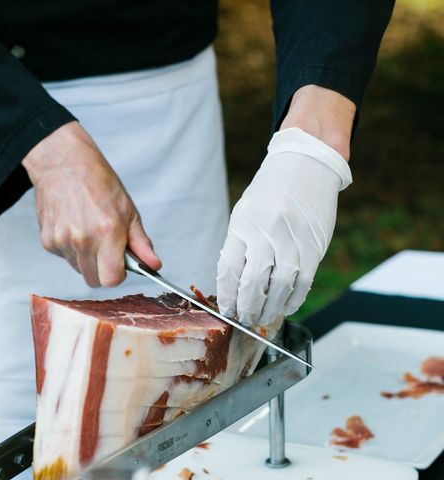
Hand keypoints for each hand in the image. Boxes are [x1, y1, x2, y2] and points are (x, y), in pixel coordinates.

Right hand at [22, 121, 160, 286]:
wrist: (63, 163)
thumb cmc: (98, 182)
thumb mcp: (128, 210)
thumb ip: (140, 243)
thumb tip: (154, 265)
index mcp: (107, 233)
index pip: (111, 280)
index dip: (118, 274)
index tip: (119, 264)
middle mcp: (83, 240)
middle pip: (93, 280)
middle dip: (102, 269)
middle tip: (105, 248)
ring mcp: (62, 241)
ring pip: (78, 269)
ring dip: (86, 259)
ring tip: (89, 232)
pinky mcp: (47, 240)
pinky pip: (64, 257)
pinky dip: (70, 249)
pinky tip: (74, 227)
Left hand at [216, 127, 351, 325]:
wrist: (307, 164)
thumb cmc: (271, 192)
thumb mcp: (245, 213)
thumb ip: (240, 246)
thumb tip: (235, 286)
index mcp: (242, 225)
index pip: (229, 270)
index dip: (227, 296)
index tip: (227, 308)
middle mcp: (266, 233)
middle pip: (252, 284)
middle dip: (246, 308)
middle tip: (244, 319)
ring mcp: (292, 240)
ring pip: (279, 287)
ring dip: (270, 309)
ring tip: (263, 317)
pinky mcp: (314, 245)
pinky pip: (303, 281)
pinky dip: (294, 299)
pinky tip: (286, 307)